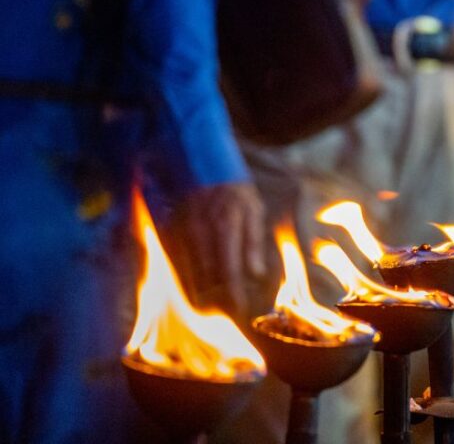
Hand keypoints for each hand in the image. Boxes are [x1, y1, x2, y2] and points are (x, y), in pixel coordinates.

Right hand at [169, 182, 265, 315]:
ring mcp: (181, 232)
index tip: (240, 308)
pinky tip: (191, 290)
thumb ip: (253, 243)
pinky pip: (175, 263)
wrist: (200, 166)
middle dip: (216, 298)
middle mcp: (201, 231)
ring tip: (209, 308)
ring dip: (199, 292)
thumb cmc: (234, 192)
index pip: (229, 269)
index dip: (233, 292)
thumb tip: (256, 274)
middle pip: (206, 276)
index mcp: (226, 225)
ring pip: (188, 273)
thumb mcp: (253, 210)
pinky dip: (183, 279)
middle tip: (226, 314)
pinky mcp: (169, 232)